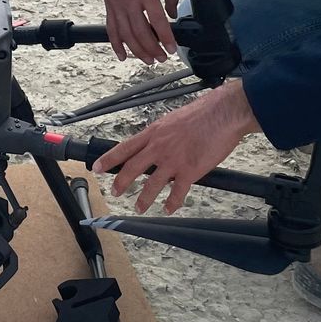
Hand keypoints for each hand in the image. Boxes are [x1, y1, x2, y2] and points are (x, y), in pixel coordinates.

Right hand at [90, 0, 180, 62]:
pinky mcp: (108, 6)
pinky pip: (111, 29)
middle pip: (140, 32)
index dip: (166, 37)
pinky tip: (123, 56)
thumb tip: (172, 14)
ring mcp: (116, 4)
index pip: (157, 20)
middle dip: (153, 49)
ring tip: (148, 59)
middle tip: (162, 58)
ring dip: (138, 51)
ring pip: (126, 35)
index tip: (172, 48)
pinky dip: (116, 45)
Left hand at [94, 79, 259, 213]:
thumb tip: (158, 144)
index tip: (97, 167)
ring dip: (144, 199)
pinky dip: (172, 203)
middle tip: (114, 193)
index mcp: (154, 132)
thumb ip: (162, 134)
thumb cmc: (203, 113)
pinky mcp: (189, 171)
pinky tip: (168, 209)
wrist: (223, 113)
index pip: (124, 147)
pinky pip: (177, 192)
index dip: (108, 159)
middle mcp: (159, 147)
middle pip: (132, 168)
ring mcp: (173, 160)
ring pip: (151, 185)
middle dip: (121, 183)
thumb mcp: (173, 120)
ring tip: (139, 208)